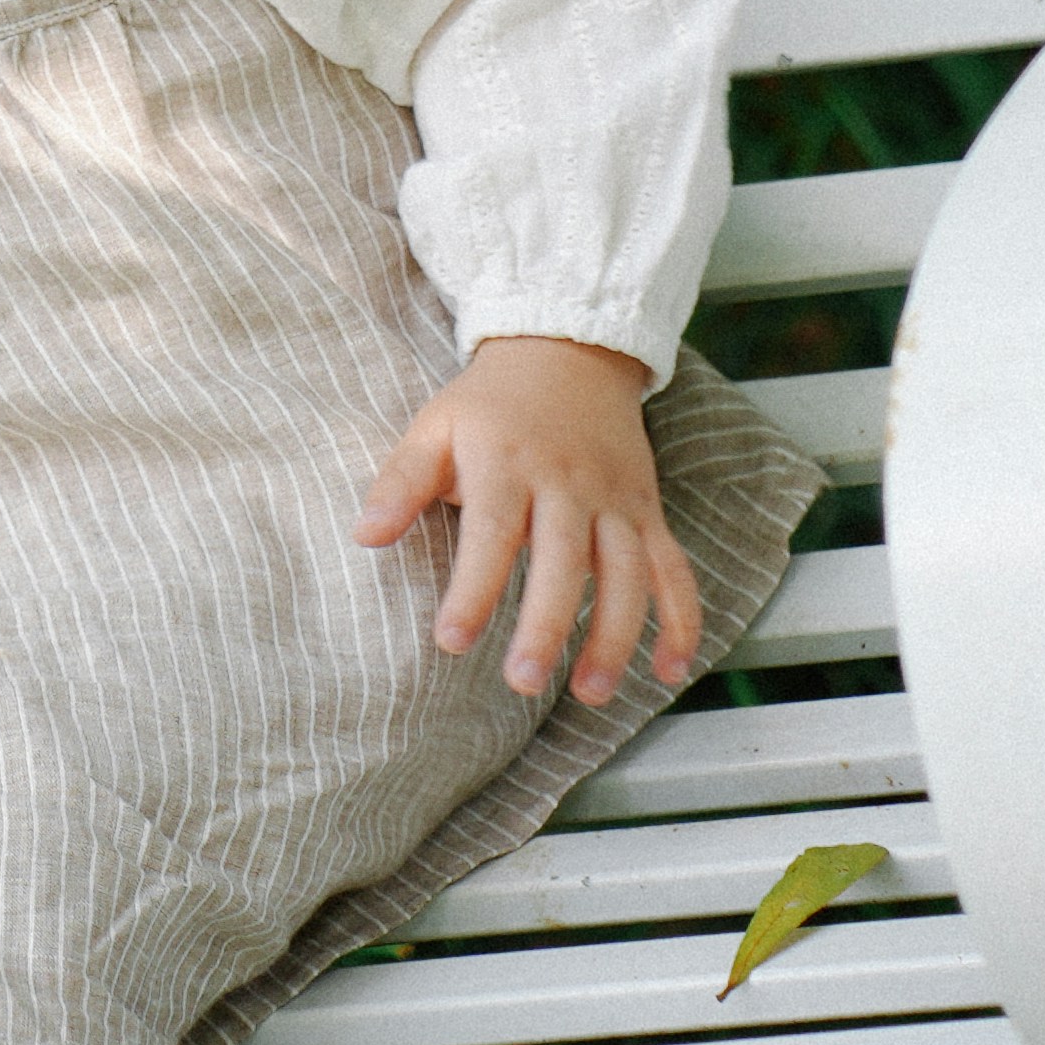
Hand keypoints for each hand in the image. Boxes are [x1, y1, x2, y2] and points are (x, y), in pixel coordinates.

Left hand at [358, 334, 698, 707]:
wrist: (568, 350)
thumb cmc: (490, 404)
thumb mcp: (436, 424)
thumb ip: (402, 481)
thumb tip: (363, 535)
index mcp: (507, 462)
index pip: (493, 532)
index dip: (474, 588)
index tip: (453, 640)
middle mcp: (568, 483)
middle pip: (564, 560)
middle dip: (548, 625)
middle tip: (523, 683)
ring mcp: (615, 499)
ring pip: (627, 572)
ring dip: (616, 635)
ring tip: (591, 694)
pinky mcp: (647, 511)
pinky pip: (674, 569)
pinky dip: (681, 619)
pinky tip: (668, 670)